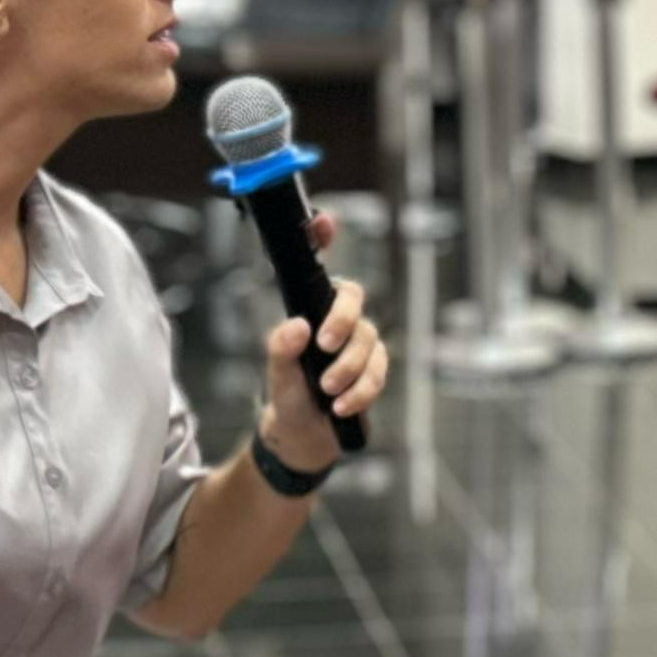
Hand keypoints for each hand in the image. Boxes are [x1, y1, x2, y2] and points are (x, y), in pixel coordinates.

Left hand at [259, 248, 387, 471]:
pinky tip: (341, 407)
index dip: (322, 238)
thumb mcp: (277, 374)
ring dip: (348, 369)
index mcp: (311, 309)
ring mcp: (360, 342)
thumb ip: (281, 349)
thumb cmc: (288, 396)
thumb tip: (299, 326)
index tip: (323, 221)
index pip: (318, 269)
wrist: (305, 435)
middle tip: (324, 347)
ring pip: (369, 340)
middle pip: (354, 298)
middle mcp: (338, 319)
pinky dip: (361, 391)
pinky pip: (378, 372)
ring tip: (327, 393)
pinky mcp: (375, 369)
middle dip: (343, 321)